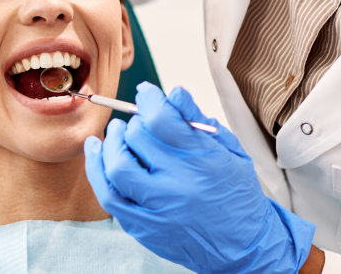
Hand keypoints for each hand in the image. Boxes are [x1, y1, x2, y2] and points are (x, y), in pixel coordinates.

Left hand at [84, 83, 314, 272]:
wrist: (243, 247)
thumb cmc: (238, 196)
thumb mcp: (231, 152)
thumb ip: (198, 122)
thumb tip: (173, 93)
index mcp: (203, 161)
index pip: (161, 119)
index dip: (149, 99)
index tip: (146, 93)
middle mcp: (178, 185)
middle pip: (138, 138)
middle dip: (134, 122)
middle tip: (138, 121)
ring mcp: (158, 208)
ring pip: (117, 166)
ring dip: (111, 143)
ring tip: (116, 133)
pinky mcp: (144, 227)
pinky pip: (110, 196)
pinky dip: (98, 170)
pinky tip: (96, 152)